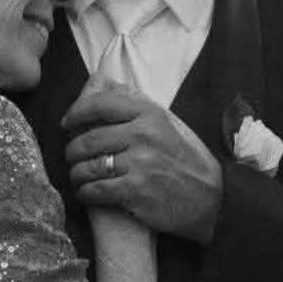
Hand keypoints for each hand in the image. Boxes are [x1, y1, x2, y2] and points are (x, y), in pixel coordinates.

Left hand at [62, 79, 223, 243]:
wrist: (214, 199)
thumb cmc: (188, 160)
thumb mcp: (169, 122)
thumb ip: (136, 104)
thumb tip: (100, 81)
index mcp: (151, 114)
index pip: (101, 104)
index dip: (77, 113)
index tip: (67, 123)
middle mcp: (144, 135)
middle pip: (89, 138)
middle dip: (72, 150)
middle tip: (71, 156)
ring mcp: (139, 164)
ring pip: (88, 166)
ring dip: (76, 174)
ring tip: (77, 177)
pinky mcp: (136, 192)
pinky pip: (96, 190)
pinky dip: (84, 193)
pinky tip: (86, 194)